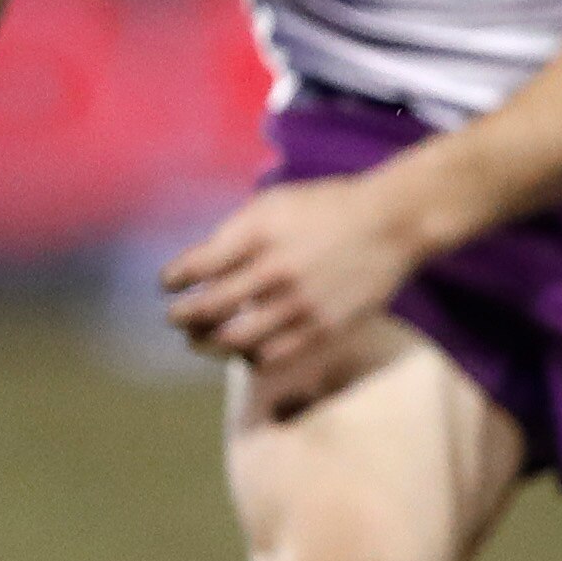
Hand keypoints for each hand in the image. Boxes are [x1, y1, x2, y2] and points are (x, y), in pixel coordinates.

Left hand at [161, 177, 427, 393]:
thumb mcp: (274, 203)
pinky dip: (247, 357)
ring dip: (207, 343)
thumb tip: (196, 269)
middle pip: (207, 309)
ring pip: (233, 341)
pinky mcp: (323, 329)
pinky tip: (245, 347)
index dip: (172, 280)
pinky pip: (270, 358)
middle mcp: (276, 270)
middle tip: (176, 317)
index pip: (194, 267)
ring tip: (202, 339)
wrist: (392, 223)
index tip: (169, 284)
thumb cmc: (327, 208)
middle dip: (181, 317)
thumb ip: (234, 233)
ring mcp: (301, 304)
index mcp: (258, 233)